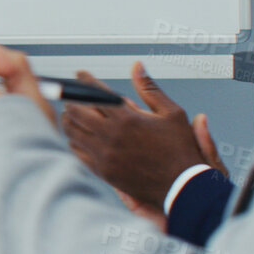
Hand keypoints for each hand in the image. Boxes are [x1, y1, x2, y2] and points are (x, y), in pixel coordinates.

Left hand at [59, 62, 220, 212]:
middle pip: (75, 110)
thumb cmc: (181, 150)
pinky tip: (79, 135)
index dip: (84, 81)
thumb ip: (150, 89)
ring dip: (69, 119)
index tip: (80, 75)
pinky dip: (74, 140)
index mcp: (126, 119)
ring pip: (72, 131)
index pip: (94, 93)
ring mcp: (104, 155)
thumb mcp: (172, 114)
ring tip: (73, 113)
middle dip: (72, 99)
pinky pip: (77, 152)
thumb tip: (137, 66)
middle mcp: (110, 136)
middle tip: (73, 94)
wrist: (183, 187)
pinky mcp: (102, 171)